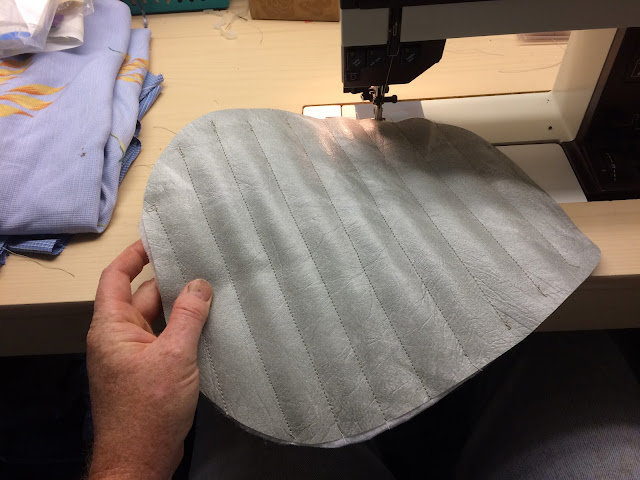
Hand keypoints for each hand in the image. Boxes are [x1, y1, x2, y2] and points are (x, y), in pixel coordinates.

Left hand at [87, 240, 212, 479]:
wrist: (140, 459)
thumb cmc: (149, 407)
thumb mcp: (174, 356)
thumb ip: (189, 316)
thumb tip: (200, 283)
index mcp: (112, 327)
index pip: (116, 277)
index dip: (134, 255)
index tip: (158, 240)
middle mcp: (118, 337)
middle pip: (144, 297)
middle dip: (171, 282)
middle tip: (203, 265)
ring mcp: (133, 356)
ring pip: (158, 319)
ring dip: (181, 308)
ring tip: (213, 289)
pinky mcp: (147, 372)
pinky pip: (165, 339)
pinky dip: (183, 329)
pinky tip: (209, 324)